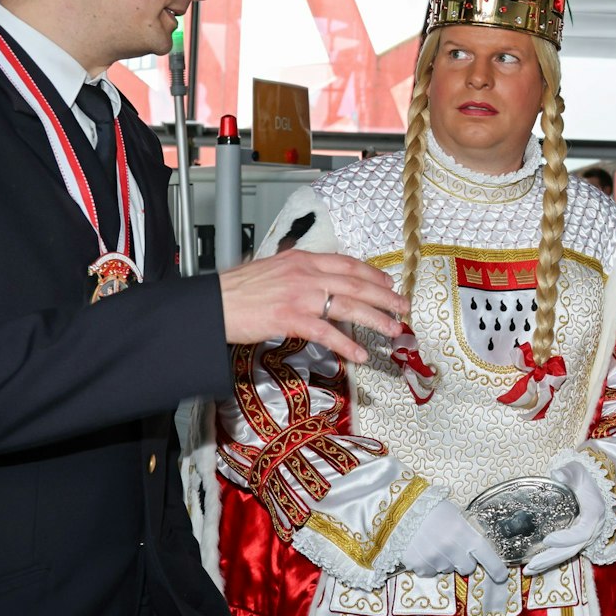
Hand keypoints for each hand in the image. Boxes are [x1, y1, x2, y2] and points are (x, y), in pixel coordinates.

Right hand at [220, 250, 403, 364]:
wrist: (212, 304)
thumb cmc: (237, 291)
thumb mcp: (273, 270)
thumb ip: (299, 274)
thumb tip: (319, 284)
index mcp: (301, 259)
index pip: (347, 263)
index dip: (372, 274)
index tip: (388, 284)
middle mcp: (305, 273)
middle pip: (356, 284)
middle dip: (385, 297)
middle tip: (403, 308)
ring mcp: (299, 295)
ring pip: (348, 306)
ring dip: (375, 320)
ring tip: (393, 331)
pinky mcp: (290, 318)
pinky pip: (327, 333)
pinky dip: (346, 345)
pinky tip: (360, 356)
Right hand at [398, 499, 509, 582]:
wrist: (398, 508)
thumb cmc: (429, 507)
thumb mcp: (454, 513)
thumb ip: (467, 531)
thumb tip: (478, 547)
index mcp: (463, 532)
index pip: (487, 554)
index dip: (496, 568)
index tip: (501, 576)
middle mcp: (451, 548)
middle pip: (467, 568)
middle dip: (464, 561)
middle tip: (453, 548)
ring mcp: (434, 559)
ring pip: (447, 570)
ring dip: (444, 561)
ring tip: (433, 544)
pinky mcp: (418, 566)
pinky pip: (430, 572)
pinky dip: (428, 564)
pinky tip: (422, 549)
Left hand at [524, 460, 612, 573]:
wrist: (596, 483)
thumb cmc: (584, 476)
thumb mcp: (577, 471)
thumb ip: (568, 473)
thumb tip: (557, 474)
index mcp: (594, 514)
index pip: (581, 532)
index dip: (566, 538)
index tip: (548, 539)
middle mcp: (592, 529)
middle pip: (572, 549)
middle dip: (552, 558)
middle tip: (531, 565)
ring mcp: (585, 536)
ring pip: (568, 553)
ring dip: (549, 563)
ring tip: (528, 570)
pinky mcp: (577, 539)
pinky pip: (565, 551)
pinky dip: (551, 558)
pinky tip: (534, 564)